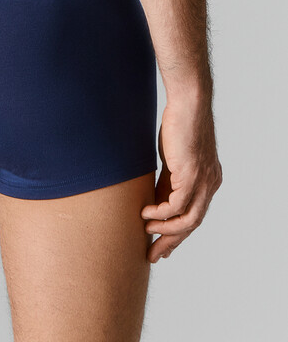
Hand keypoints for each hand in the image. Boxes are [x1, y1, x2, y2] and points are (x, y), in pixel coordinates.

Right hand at [141, 95, 221, 262]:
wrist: (188, 103)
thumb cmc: (179, 124)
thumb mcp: (174, 158)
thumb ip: (169, 179)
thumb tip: (155, 199)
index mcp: (208, 180)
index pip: (194, 215)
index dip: (178, 233)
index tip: (162, 245)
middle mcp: (210, 184)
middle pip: (193, 223)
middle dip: (172, 241)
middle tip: (154, 254)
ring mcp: (203, 181)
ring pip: (187, 219)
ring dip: (165, 230)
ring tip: (146, 231)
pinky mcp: (191, 175)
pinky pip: (176, 205)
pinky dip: (160, 213)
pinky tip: (145, 213)